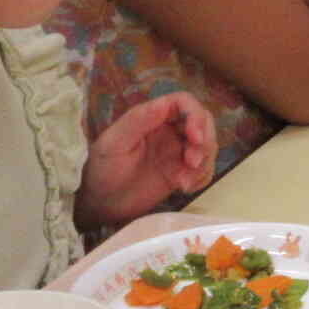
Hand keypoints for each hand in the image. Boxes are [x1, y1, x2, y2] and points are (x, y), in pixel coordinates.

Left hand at [77, 94, 217, 226]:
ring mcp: (178, 152)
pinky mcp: (183, 171)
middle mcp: (169, 130)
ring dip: (204, 163)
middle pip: (203, 123)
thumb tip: (164, 104)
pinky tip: (185, 188)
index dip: (196, 116)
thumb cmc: (102, 170)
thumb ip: (138, 121)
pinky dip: (202, 178)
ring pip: (208, 146)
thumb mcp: (114, 143)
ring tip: (184, 182)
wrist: (101, 205)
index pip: (184, 103)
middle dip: (204, 142)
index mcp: (153, 118)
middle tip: (192, 163)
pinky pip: (204, 169)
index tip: (195, 138)